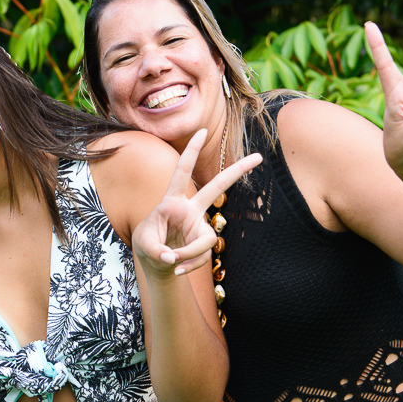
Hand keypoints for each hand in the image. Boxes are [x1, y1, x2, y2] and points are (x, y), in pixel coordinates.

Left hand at [133, 128, 262, 277]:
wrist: (156, 262)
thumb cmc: (147, 244)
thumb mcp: (143, 245)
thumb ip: (156, 251)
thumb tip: (174, 259)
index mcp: (171, 201)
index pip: (182, 172)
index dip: (191, 152)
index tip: (203, 131)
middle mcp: (190, 210)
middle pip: (217, 187)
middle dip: (237, 171)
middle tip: (259, 156)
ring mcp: (200, 226)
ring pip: (207, 241)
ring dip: (190, 255)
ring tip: (172, 263)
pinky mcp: (204, 242)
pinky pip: (203, 257)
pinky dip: (189, 266)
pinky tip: (177, 270)